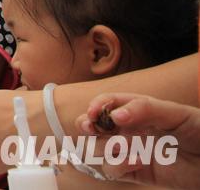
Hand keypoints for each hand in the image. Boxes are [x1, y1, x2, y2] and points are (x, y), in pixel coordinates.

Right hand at [75, 93, 199, 188]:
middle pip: (94, 125)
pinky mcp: (136, 172)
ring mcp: (131, 151)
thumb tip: (115, 115)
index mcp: (138, 111)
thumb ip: (145, 109)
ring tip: (128, 147)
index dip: (97, 105)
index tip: (94, 112)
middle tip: (90, 127)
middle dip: (86, 124)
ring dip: (108, 147)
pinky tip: (138, 161)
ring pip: (99, 148)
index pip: (108, 103)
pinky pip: (114, 170)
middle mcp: (130, 130)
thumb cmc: (199, 131)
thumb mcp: (176, 113)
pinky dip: (120, 166)